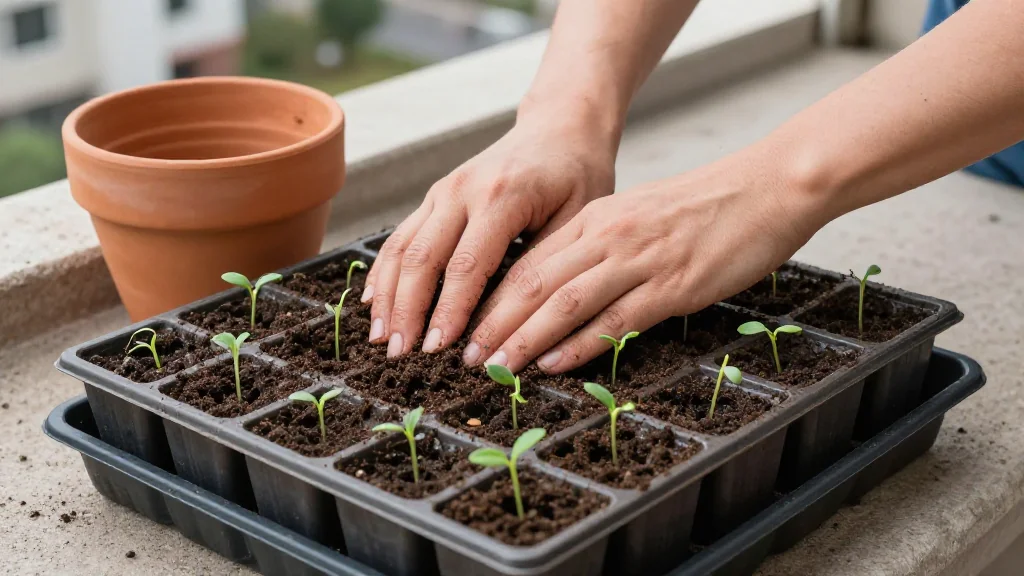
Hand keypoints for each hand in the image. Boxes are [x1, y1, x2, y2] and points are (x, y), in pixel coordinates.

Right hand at [362, 111, 617, 358]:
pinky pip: (401, 236)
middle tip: (400, 355)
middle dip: (408, 311)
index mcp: (503, 196)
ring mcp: (444, 191)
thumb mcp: (579, 219)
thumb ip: (544, 265)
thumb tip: (514, 324)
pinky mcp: (435, 196)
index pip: (467, 264)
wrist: (560, 128)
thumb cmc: (577, 176)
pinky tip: (373, 302)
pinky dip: (384, 271)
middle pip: (423, 258)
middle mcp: (464, 190)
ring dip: (388, 296)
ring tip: (381, 339)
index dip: (449, 311)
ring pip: (403, 247)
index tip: (438, 350)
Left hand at [466, 147, 823, 372]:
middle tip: (466, 358)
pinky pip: (615, 319)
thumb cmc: (706, 207)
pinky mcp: (673, 284)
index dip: (492, 298)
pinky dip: (580, 345)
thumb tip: (563, 287)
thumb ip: (601, 247)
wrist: (769, 187)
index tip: (468, 328)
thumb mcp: (639, 217)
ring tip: (496, 368)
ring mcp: (639, 260)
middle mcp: (608, 236)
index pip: (529, 262)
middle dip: (494, 323)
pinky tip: (554, 365)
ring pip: (565, 302)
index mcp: (596, 218)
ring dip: (525, 338)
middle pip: (534, 282)